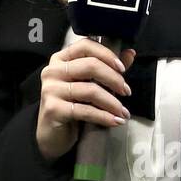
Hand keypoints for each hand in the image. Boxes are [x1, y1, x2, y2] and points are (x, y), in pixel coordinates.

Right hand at [35, 39, 137, 161]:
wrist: (52, 135)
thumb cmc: (71, 106)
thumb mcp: (89, 84)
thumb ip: (107, 67)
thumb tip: (130, 54)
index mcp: (61, 59)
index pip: (86, 46)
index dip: (107, 54)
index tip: (122, 69)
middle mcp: (53, 71)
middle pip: (90, 66)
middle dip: (113, 79)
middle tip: (126, 92)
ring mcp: (51, 89)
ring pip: (90, 90)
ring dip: (112, 102)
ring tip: (123, 112)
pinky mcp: (53, 109)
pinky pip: (85, 110)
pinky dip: (104, 117)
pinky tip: (116, 121)